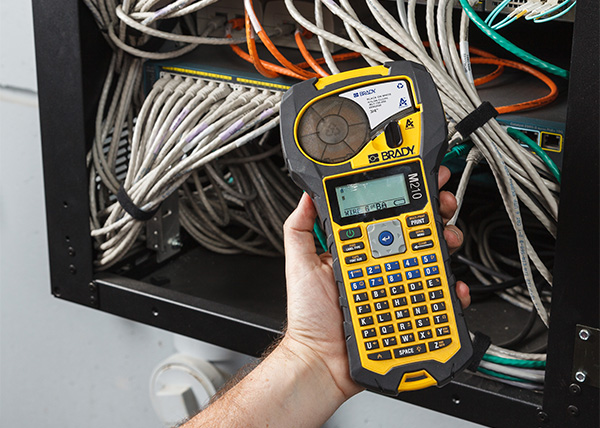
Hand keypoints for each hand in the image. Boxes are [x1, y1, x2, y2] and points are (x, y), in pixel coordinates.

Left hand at [281, 166, 469, 398]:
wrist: (321, 361)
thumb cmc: (310, 316)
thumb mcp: (300, 264)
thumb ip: (300, 228)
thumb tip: (307, 195)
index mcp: (359, 250)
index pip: (385, 216)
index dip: (404, 197)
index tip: (419, 181)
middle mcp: (381, 265)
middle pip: (416, 232)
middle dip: (436, 212)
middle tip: (443, 204)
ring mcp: (397, 286)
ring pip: (431, 259)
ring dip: (448, 242)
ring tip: (448, 238)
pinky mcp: (409, 310)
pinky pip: (436, 297)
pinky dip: (451, 290)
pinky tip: (452, 284)